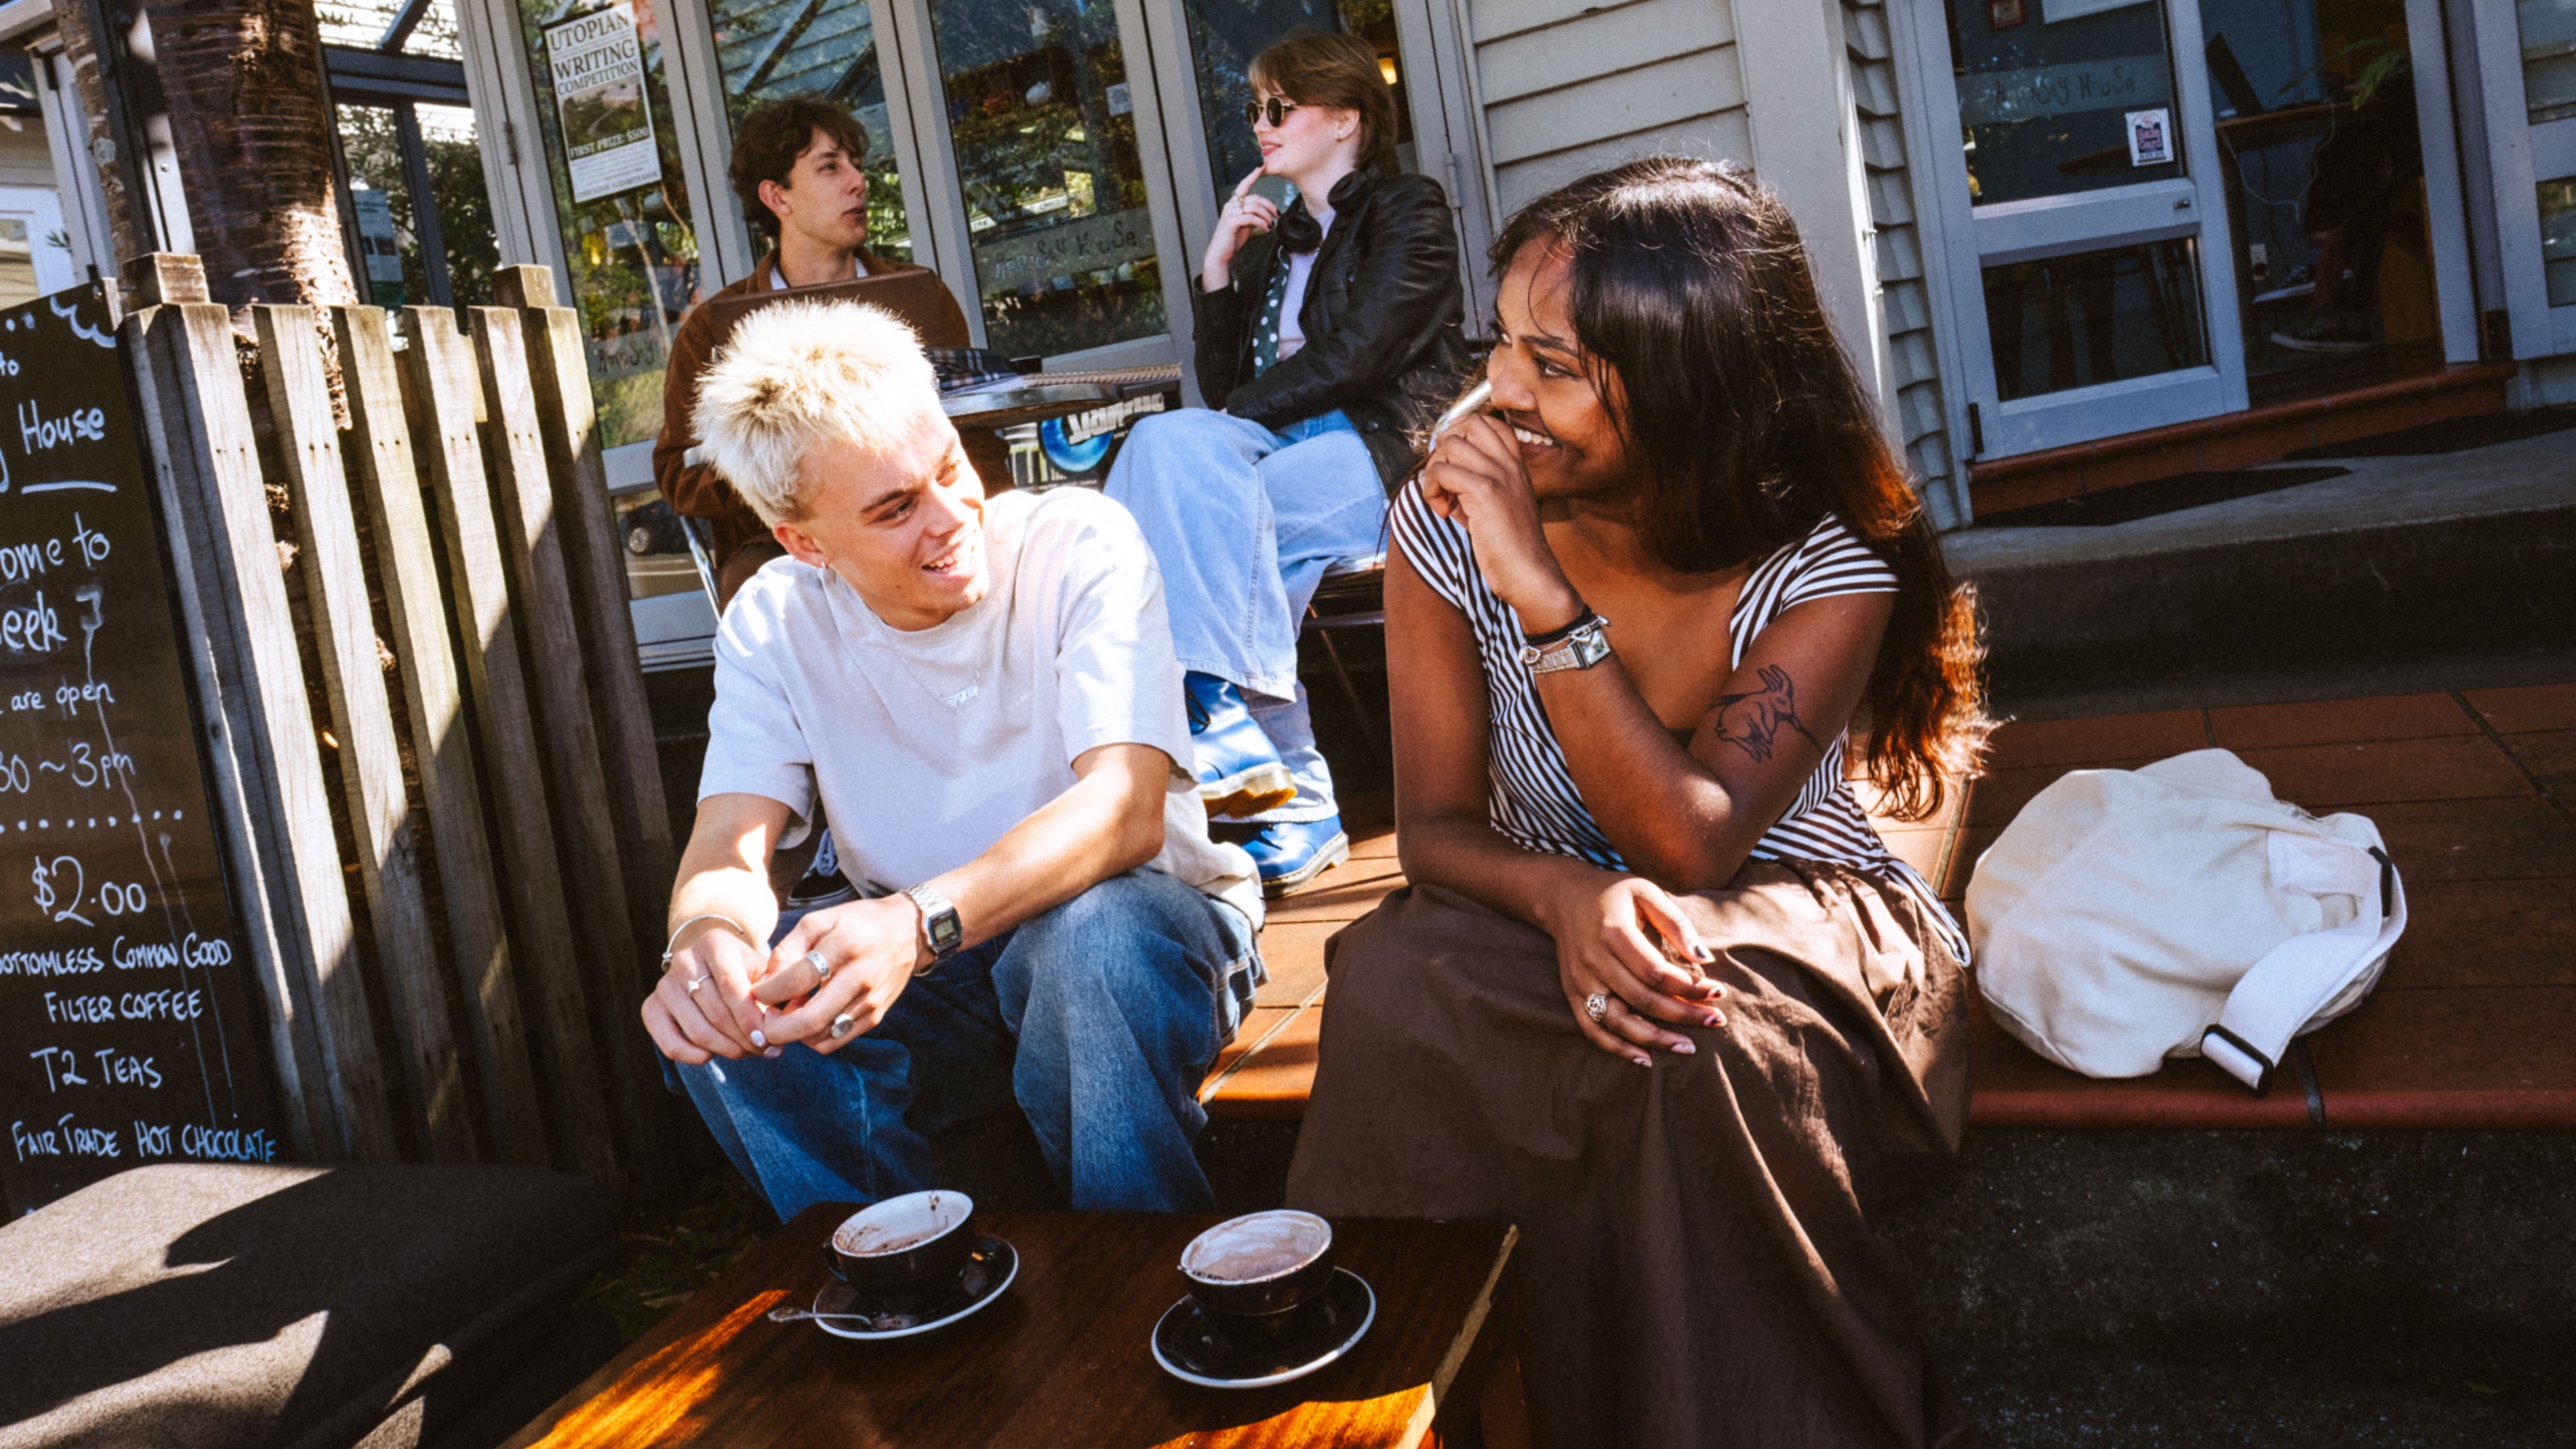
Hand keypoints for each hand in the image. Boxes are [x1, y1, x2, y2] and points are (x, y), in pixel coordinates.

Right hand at [642, 919, 773, 1063]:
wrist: (713, 963)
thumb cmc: (747, 971)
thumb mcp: (765, 971)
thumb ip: (776, 991)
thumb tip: (782, 1020)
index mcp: (715, 944)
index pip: (731, 987)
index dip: (750, 1018)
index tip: (768, 1040)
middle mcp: (684, 959)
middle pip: (715, 1013)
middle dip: (744, 1039)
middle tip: (764, 1050)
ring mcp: (664, 983)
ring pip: (697, 1031)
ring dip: (726, 1049)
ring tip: (747, 1052)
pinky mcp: (651, 1006)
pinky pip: (669, 1043)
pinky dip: (693, 1056)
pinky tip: (712, 1055)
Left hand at [750, 895, 931, 1052]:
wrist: (908, 931)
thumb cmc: (857, 923)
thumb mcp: (819, 921)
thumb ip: (788, 949)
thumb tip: (766, 984)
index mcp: (844, 946)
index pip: (797, 980)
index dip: (769, 992)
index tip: (757, 992)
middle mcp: (860, 977)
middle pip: (809, 1021)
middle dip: (776, 1028)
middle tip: (764, 1018)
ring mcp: (871, 1001)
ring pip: (820, 1036)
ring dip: (795, 1033)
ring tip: (789, 1013)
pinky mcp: (876, 1016)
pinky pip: (835, 1040)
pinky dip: (814, 1036)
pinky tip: (809, 1017)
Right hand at [1202, 167, 1279, 290]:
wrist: (1221, 252)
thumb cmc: (1232, 239)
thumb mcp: (1245, 224)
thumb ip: (1252, 215)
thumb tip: (1265, 213)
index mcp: (1234, 203)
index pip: (1244, 185)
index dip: (1253, 174)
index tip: (1262, 165)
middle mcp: (1231, 205)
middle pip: (1255, 198)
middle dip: (1269, 206)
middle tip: (1277, 215)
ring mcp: (1230, 212)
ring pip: (1254, 207)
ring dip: (1266, 216)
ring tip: (1271, 224)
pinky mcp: (1231, 222)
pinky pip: (1251, 217)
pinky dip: (1262, 222)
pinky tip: (1266, 228)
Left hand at [1418, 414, 1581, 629]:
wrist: (1531, 575)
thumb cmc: (1511, 549)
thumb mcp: (1493, 509)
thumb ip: (1471, 489)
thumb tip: (1440, 481)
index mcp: (1515, 465)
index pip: (1488, 423)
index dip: (1460, 435)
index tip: (1450, 465)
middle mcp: (1509, 464)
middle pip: (1467, 424)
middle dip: (1443, 447)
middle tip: (1441, 479)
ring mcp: (1499, 475)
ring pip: (1450, 445)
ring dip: (1433, 472)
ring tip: (1441, 500)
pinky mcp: (1486, 492)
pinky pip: (1443, 471)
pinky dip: (1432, 489)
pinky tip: (1442, 512)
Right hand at [1540, 875, 1726, 1064]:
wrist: (1562, 897)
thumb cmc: (1613, 893)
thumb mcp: (1646, 892)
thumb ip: (1676, 923)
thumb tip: (1706, 959)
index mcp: (1613, 931)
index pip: (1656, 972)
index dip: (1689, 987)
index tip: (1718, 992)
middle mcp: (1593, 959)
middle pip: (1641, 999)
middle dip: (1682, 1015)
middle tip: (1716, 1021)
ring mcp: (1580, 980)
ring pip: (1617, 1021)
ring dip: (1654, 1039)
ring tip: (1687, 1047)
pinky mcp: (1572, 993)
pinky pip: (1592, 1029)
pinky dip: (1617, 1048)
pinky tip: (1645, 1058)